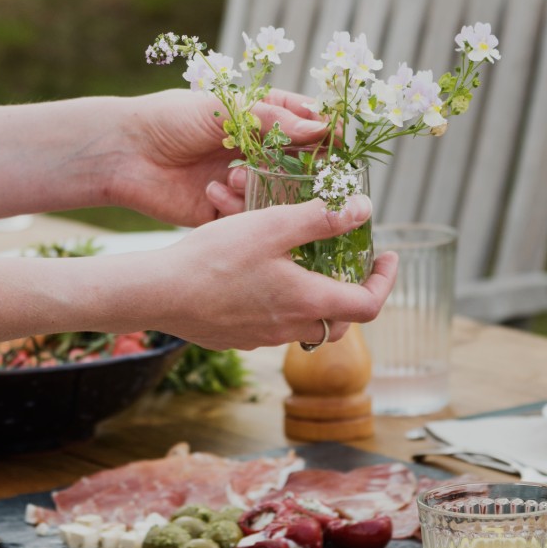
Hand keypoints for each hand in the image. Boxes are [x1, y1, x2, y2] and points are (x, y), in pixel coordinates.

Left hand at [106, 88, 327, 225]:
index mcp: (256, 120)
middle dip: (305, 172)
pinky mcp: (221, 212)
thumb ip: (272, 120)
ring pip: (275, 196)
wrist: (122, 152)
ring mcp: (239, 183)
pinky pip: (246, 217)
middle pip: (298, 165)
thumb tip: (319, 130)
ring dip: (261, 188)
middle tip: (314, 176)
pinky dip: (236, 208)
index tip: (340, 141)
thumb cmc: (169, 119)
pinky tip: (213, 192)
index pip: (304, 125)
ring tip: (235, 176)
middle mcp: (253, 153)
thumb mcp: (224, 110)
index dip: (324, 133)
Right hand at [149, 195, 397, 349]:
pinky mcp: (235, 338)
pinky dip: (281, 307)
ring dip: (315, 302)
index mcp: (308, 301)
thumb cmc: (214, 258)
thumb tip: (363, 209)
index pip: (368, 305)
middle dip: (353, 295)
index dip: (385, 281)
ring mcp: (261, 338)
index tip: (387, 257)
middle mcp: (289, 328)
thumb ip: (320, 218)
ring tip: (304, 269)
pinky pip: (271, 327)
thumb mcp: (272, 226)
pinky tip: (259, 281)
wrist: (159, 293)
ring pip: (304, 326)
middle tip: (349, 265)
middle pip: (340, 323)